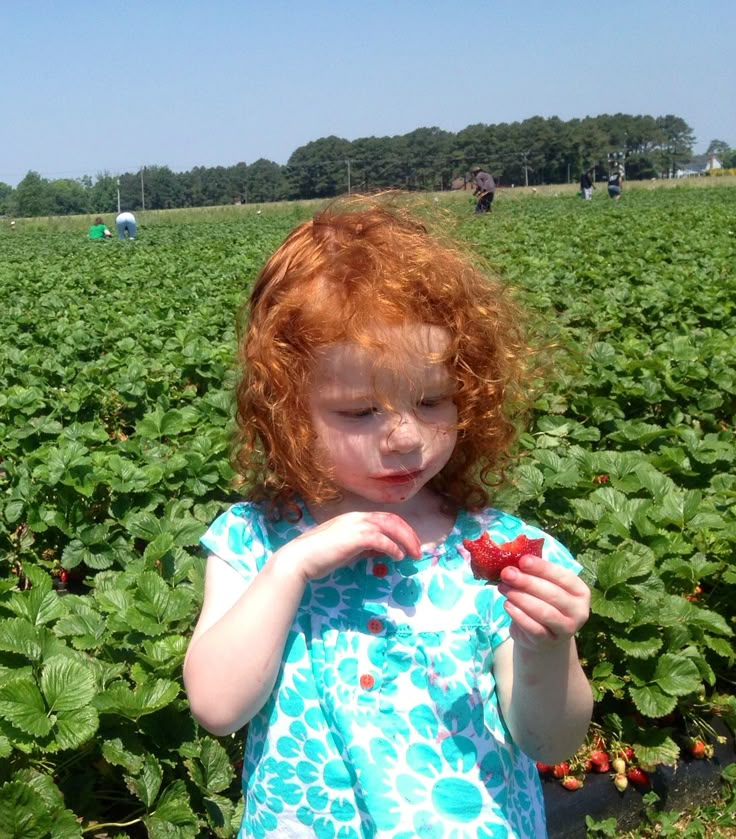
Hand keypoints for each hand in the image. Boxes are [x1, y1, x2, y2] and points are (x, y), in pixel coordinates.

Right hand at [275, 511, 420, 582]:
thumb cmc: (319, 556)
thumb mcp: (346, 550)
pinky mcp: (356, 537)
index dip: (401, 530)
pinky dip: (393, 547)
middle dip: (408, 534)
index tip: (409, 544)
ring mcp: (356, 525)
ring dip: (405, 540)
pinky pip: (381, 540)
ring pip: (390, 526)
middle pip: (392, 520)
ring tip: (413, 554)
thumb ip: (364, 548)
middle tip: (418, 550)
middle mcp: (357, 517)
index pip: (385, 518)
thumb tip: (384, 551)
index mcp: (354, 518)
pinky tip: (397, 557)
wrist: (300, 558)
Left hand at [496, 554, 589, 652]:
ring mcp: (567, 628)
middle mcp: (578, 611)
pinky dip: (518, 615)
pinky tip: (507, 604)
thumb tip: (513, 561)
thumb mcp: (544, 585)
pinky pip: (533, 628)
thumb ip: (535, 573)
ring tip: (502, 587)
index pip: (562, 576)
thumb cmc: (544, 602)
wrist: (544, 636)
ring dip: (520, 597)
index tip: (522, 560)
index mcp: (580, 591)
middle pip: (551, 594)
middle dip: (526, 582)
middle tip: (507, 573)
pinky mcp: (550, 641)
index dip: (542, 568)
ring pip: (543, 611)